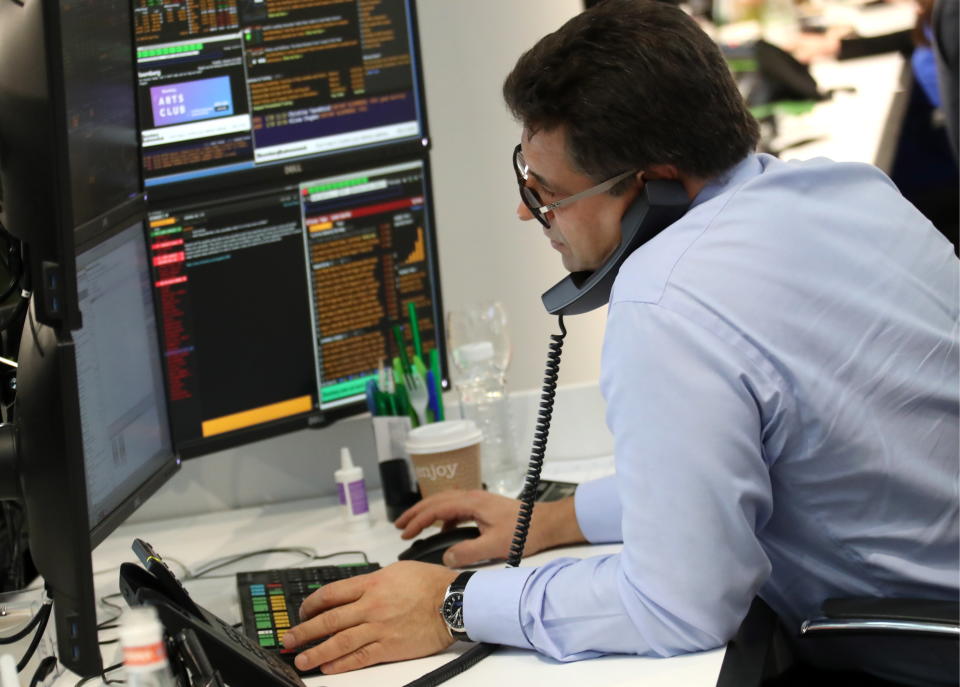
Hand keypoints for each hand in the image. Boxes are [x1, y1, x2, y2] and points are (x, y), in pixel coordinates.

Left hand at [282, 561, 457, 673]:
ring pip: (340, 641)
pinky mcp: (390, 647)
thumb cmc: (429, 584)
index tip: (302, 612)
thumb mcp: (396, 571)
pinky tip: (328, 666)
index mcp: (371, 583)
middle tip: (288, 639)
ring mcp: (379, 628)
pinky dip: (342, 663)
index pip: (331, 594)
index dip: (311, 605)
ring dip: (316, 651)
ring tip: (301, 659)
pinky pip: (360, 657)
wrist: (453, 602)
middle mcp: (371, 605)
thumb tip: (351, 592)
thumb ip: (371, 582)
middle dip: (304, 631)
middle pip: (328, 619)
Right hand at [394, 489, 584, 566]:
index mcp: (471, 502)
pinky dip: (443, 518)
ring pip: (445, 503)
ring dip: (428, 514)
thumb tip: (446, 558)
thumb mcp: (494, 546)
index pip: (436, 508)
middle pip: (436, 500)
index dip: (418, 520)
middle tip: (399, 526)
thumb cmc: (523, 532)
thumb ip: (468, 552)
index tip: (404, 532)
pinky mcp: (483, 507)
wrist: (546, 523)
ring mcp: (478, 501)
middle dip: (416, 513)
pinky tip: (443, 532)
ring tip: (415, 527)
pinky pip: (455, 509)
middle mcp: (472, 497)